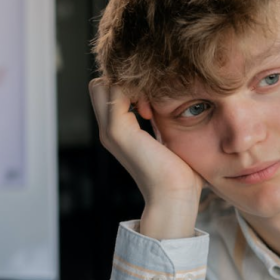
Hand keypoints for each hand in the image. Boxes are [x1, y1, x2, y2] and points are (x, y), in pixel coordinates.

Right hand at [89, 80, 204, 237]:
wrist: (175, 197)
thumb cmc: (180, 175)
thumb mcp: (168, 140)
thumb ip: (162, 122)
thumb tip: (175, 107)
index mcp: (119, 133)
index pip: (109, 92)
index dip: (129, 88)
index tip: (154, 105)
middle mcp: (109, 130)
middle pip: (99, 85)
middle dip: (125, 82)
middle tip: (149, 100)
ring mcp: (110, 130)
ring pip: (103, 83)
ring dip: (129, 85)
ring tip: (150, 107)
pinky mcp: (117, 131)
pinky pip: (117, 91)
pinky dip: (135, 92)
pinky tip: (151, 112)